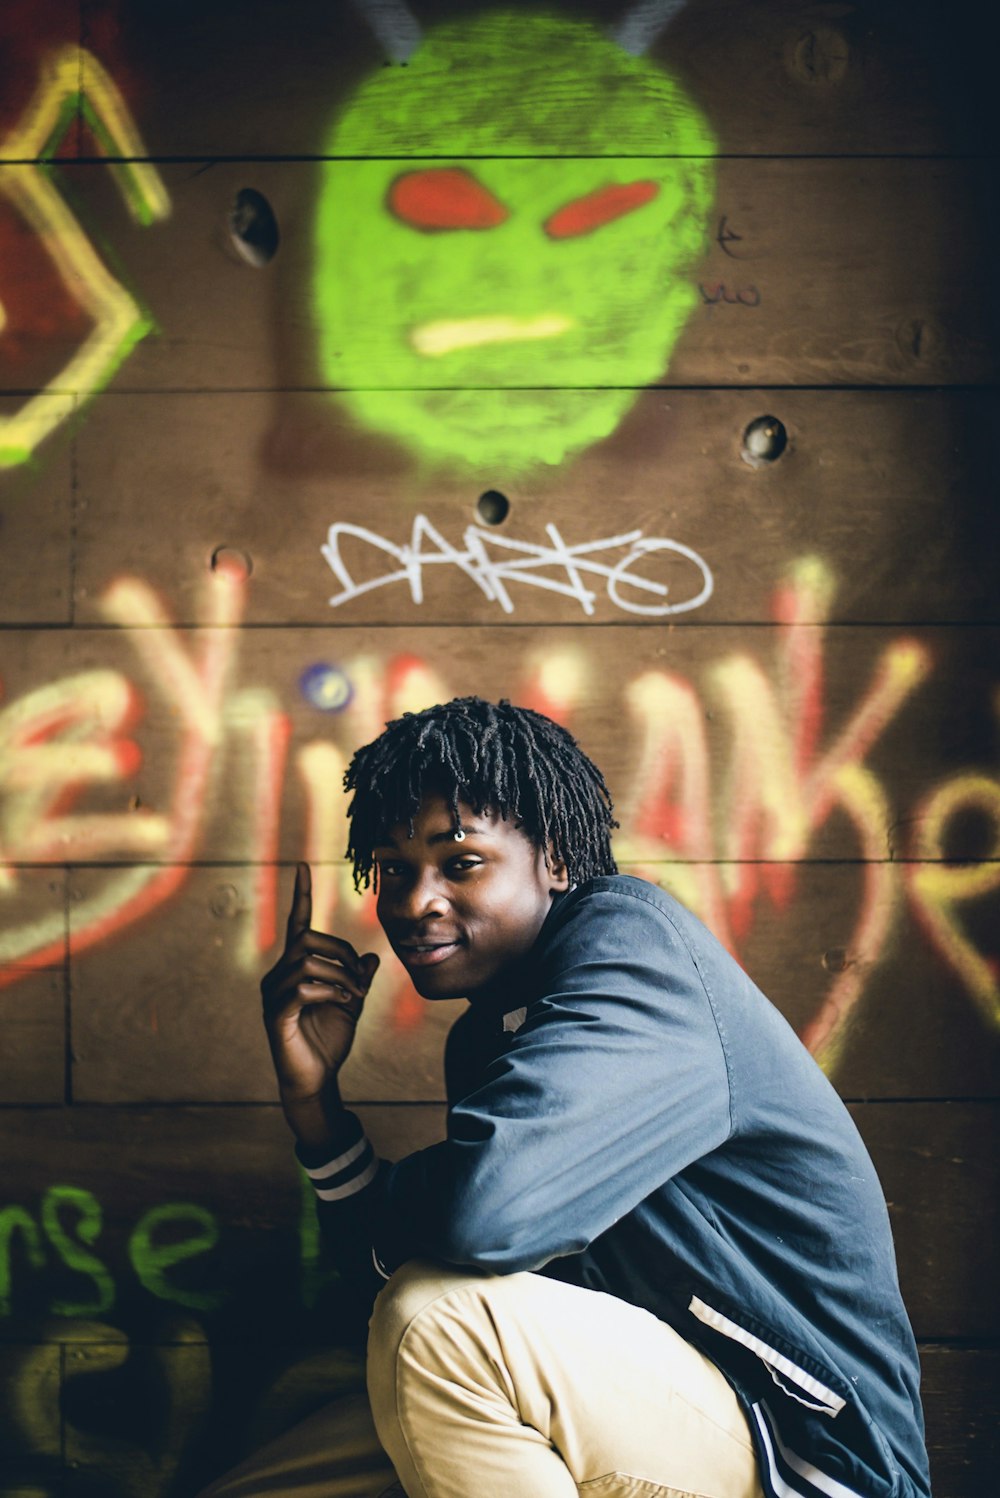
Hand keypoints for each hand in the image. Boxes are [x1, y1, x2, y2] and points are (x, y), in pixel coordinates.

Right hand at [261, 864, 378, 1105]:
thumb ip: (359, 978)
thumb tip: (372, 957)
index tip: (303, 865)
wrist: (316, 1078)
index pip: (296, 923)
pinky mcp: (276, 1014)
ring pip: (307, 963)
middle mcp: (279, 975)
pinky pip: (303, 989)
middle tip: (360, 977)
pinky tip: (344, 1005)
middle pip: (307, 940)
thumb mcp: (352, 1003)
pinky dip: (331, 993)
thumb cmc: (328, 1040)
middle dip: (341, 952)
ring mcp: (274, 994)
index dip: (300, 894)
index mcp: (295, 967)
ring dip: (341, 976)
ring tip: (355, 996)